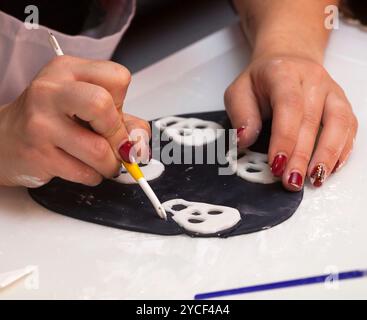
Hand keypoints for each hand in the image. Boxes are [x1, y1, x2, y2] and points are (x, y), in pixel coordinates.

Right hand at [0, 56, 150, 186]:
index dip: (123, 103)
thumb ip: (123, 120)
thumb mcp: (85, 106)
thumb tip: (141, 143)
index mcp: (68, 71)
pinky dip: (93, 176)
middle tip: (116, 146)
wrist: (4, 140)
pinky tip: (81, 167)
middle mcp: (51, 91)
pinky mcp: (38, 154)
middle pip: (104, 106)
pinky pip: (85, 173)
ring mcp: (41, 123)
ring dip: (109, 164)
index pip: (118, 78)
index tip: (116, 118)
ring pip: (99, 150)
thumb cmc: (50, 120)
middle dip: (118, 135)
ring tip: (100, 162)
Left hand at [225, 54, 357, 190]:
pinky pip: (348, 126)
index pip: (288, 105)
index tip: (277, 164)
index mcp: (283, 72)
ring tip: (314, 179)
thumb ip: (240, 114)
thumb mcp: (238, 92)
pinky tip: (329, 168)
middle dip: (301, 155)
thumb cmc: (261, 81)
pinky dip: (341, 149)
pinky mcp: (341, 103)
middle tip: (291, 180)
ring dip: (327, 155)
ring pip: (338, 122)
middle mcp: (312, 79)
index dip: (284, 137)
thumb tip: (245, 140)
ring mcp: (331, 90)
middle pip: (311, 119)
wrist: (287, 61)